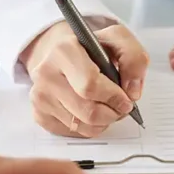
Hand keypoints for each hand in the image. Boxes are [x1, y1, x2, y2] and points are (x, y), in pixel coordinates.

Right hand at [21, 20, 149, 137]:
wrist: (62, 54)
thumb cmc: (90, 49)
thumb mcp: (117, 40)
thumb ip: (134, 59)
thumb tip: (132, 92)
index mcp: (63, 51)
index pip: (90, 85)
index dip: (114, 97)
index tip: (126, 99)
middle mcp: (46, 74)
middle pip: (88, 111)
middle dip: (112, 113)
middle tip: (121, 106)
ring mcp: (40, 97)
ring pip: (83, 126)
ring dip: (103, 121)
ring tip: (107, 106)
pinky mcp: (40, 115)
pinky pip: (74, 132)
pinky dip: (90, 126)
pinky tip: (90, 110)